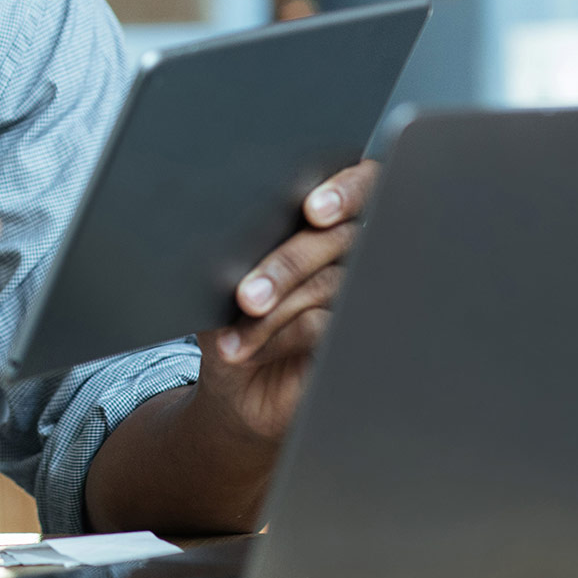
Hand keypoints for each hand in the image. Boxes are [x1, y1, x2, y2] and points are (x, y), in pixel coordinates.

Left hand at [194, 160, 379, 442]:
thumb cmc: (229, 325)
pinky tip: (247, 350)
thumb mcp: (219, 285)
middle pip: (338, 239)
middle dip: (286, 266)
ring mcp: (357, 299)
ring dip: (272, 312)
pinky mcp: (357, 338)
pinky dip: (279, 338)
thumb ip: (230, 249)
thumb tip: (219, 227)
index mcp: (320, 224)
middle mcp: (347, 256)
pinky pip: (327, 326)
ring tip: (230, 339)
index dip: (345, 190)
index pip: (355, 186)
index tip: (313, 209)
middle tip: (248, 297)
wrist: (236, 392)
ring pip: (328, 285)